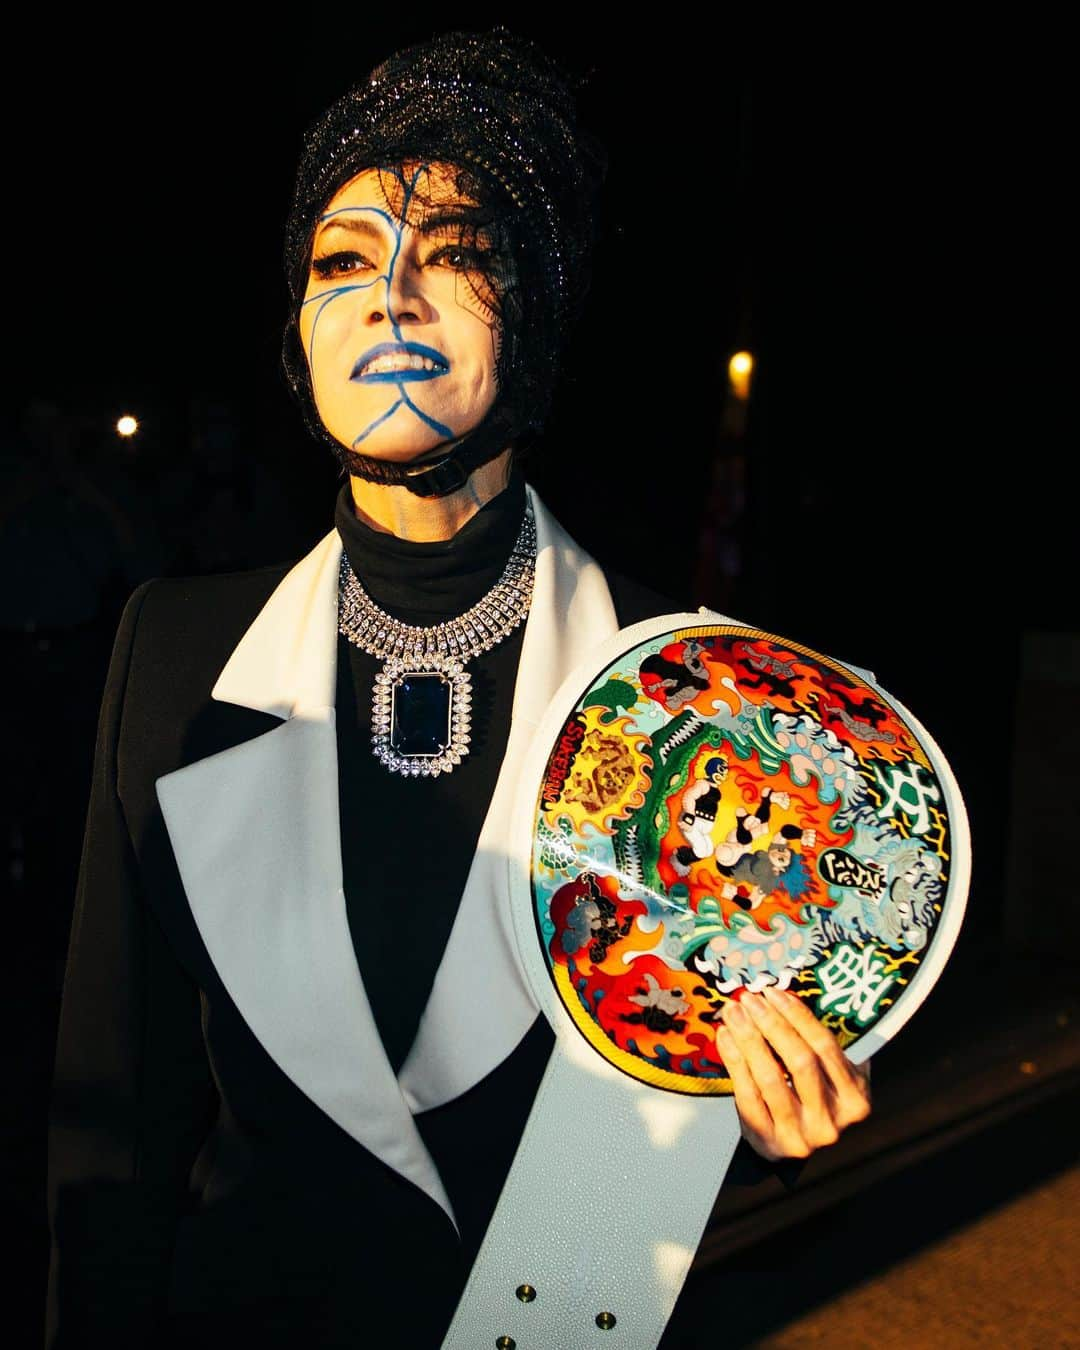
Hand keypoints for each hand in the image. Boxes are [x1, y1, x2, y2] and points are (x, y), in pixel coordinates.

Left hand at [715, 986, 870, 1160]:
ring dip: (748, 1038)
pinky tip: (725, 1037)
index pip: (825, 1046)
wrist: (790, 1145)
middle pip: (799, 1060)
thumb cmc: (810, 1096)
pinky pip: (748, 1095)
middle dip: (771, 1024)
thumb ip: (816, 1044)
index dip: (797, 1016)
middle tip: (749, 999)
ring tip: (733, 1013)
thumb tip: (783, 995)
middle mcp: (831, 1120)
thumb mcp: (828, 1074)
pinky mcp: (770, 1142)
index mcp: (854, 1098)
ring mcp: (800, 1135)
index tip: (774, 992)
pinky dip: (734, 1060)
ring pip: (771, 1077)